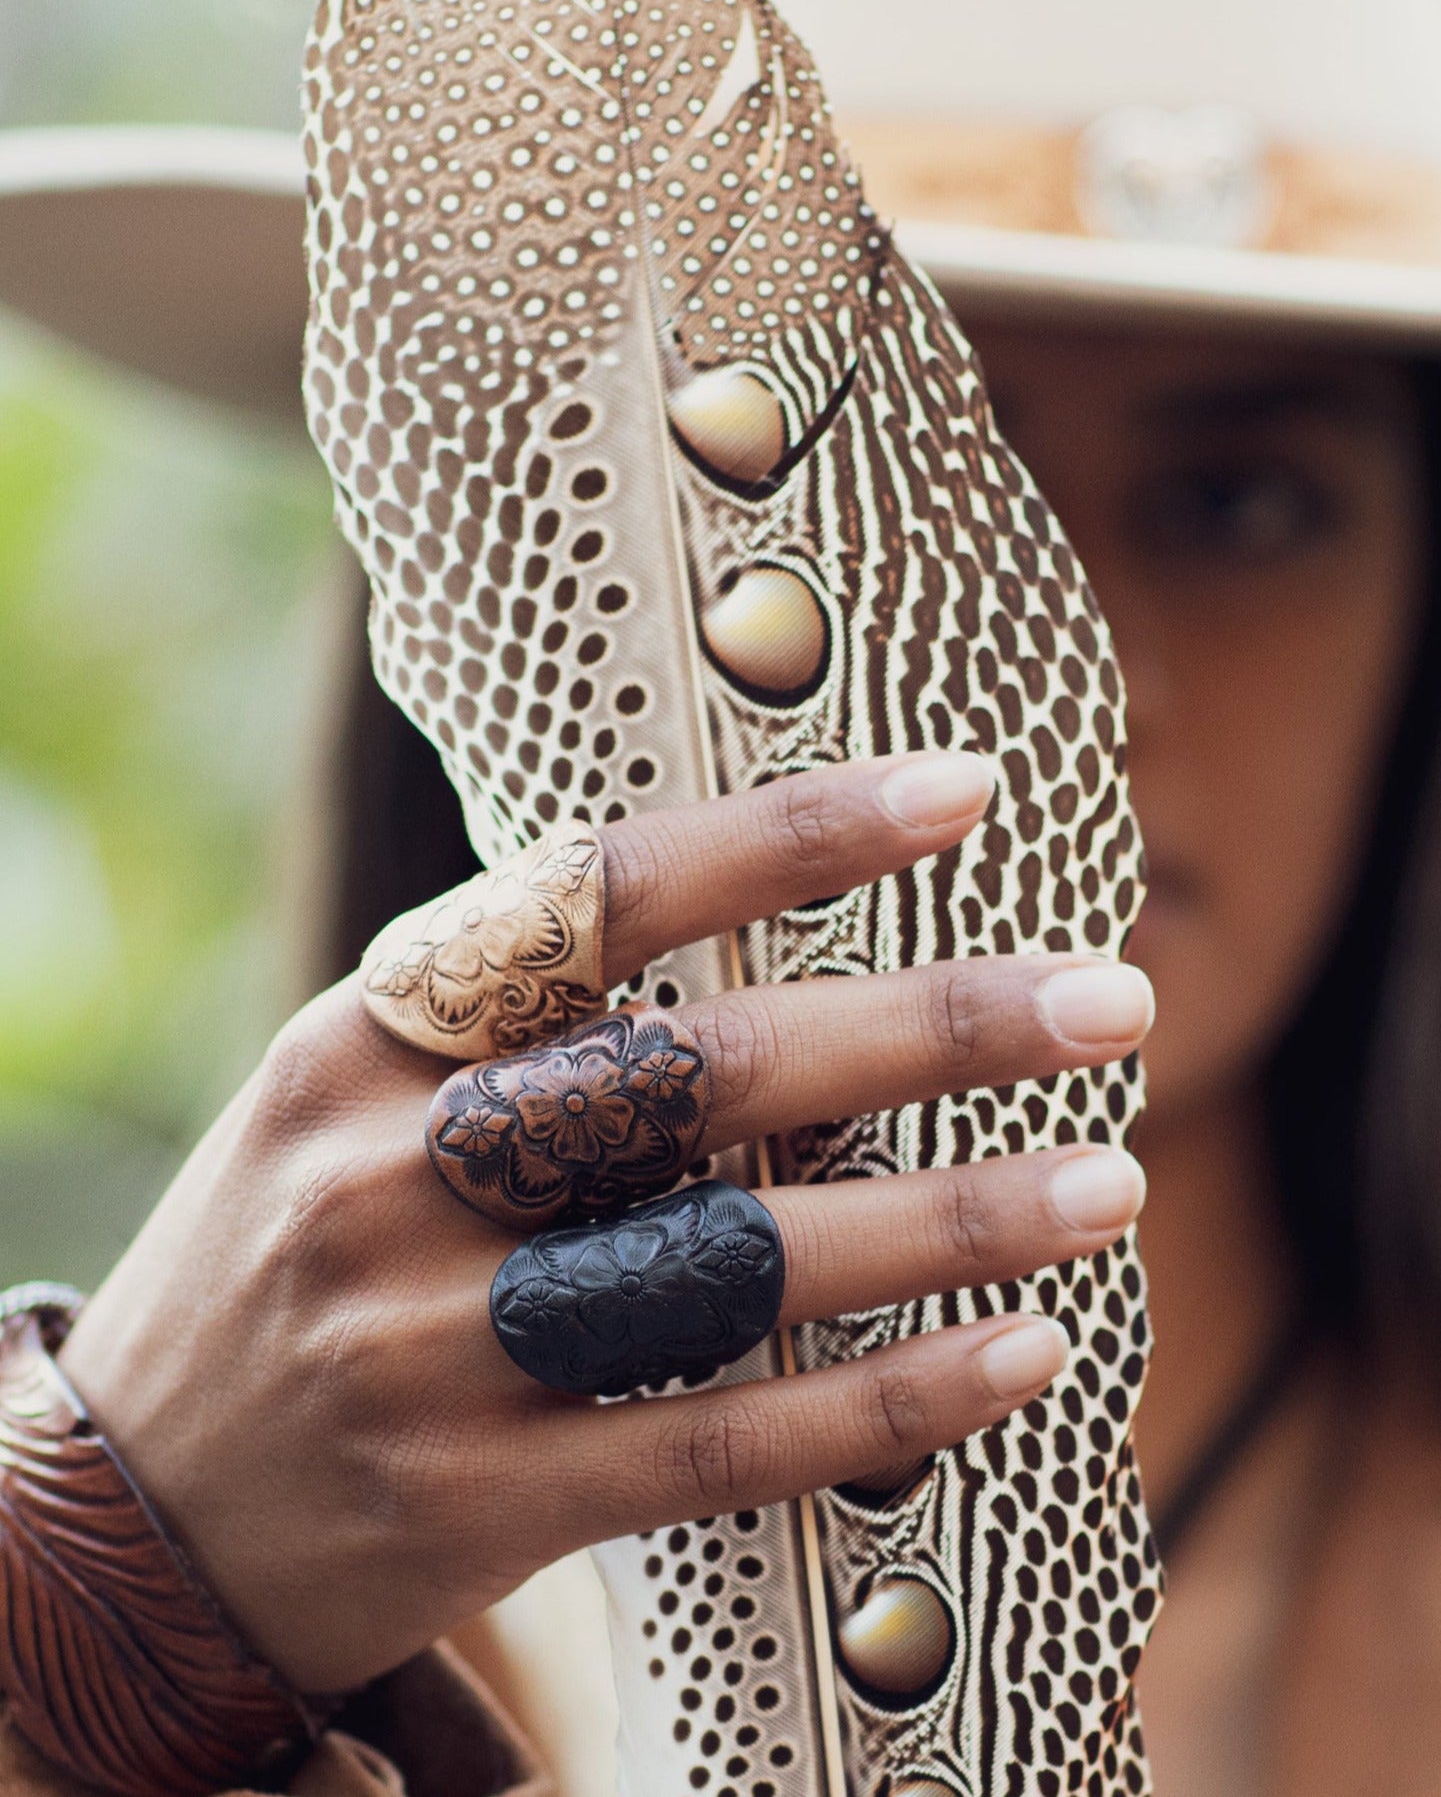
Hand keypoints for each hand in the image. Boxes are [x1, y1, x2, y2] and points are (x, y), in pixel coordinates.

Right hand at [58, 752, 1152, 1693]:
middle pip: (695, 1075)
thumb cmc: (298, 1256)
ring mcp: (424, 1346)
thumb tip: (783, 935)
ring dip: (944, 1222)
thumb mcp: (353, 1098)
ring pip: (729, 1263)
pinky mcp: (472, 1500)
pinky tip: (1017, 1350)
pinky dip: (882, 1399)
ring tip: (1107, 1180)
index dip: (789, 832)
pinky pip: (714, 1444)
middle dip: (924, 1031)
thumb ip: (522, 1028)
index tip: (962, 790)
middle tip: (1110, 998)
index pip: (593, 895)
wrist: (129, 1513)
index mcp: (361, 1032)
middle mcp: (386, 1170)